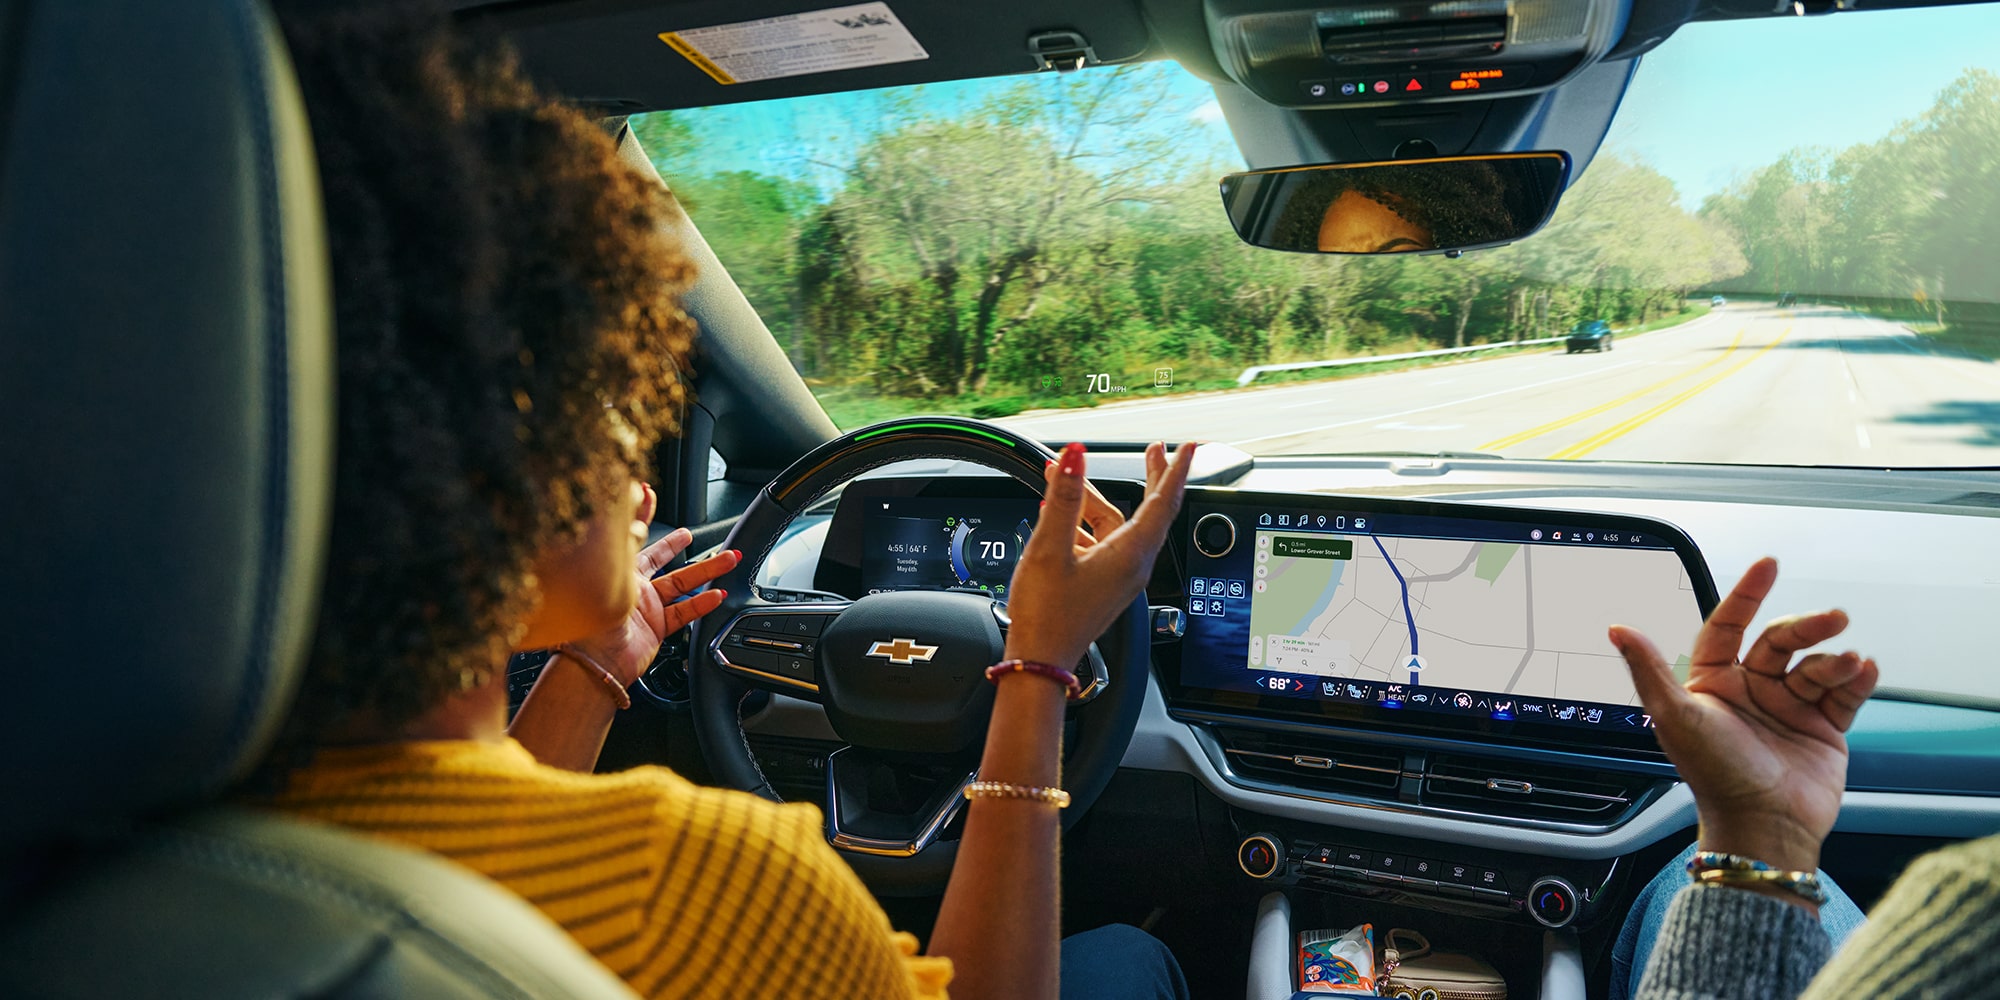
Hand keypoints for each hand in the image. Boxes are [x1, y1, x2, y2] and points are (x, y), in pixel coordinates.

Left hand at [566, 483, 739, 685]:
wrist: (596, 665)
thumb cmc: (592, 623)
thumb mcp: (611, 576)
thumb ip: (626, 547)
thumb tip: (633, 518)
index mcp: (615, 570)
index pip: (631, 534)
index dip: (642, 512)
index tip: (648, 492)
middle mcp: (630, 586)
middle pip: (661, 559)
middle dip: (679, 544)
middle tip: (695, 534)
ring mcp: (645, 607)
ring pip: (681, 583)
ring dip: (706, 572)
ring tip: (729, 560)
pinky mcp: (656, 628)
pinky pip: (684, 612)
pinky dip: (702, 603)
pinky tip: (717, 595)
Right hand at [1001, 441, 1196, 667]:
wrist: (1039, 661)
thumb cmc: (1046, 614)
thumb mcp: (1049, 548)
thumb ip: (1063, 498)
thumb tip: (1074, 457)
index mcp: (1130, 555)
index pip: (1163, 501)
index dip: (1174, 469)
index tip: (1186, 446)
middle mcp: (1132, 566)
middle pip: (1150, 511)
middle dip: (1152, 477)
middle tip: (1155, 450)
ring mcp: (1119, 578)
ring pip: (1118, 527)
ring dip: (1094, 502)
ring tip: (1063, 480)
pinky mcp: (1104, 587)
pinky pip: (1104, 545)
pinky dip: (1086, 526)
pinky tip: (1059, 519)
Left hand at [1610, 557, 1877, 873]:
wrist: (1764, 828)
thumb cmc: (1714, 776)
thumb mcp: (1676, 717)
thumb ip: (1648, 670)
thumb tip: (1616, 628)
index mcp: (1712, 683)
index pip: (1728, 625)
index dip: (1747, 594)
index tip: (1768, 565)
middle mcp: (1750, 690)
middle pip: (1780, 641)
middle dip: (1807, 626)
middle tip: (1833, 619)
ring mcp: (1787, 708)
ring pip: (1815, 665)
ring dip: (1834, 658)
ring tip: (1848, 661)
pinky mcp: (1822, 728)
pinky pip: (1843, 694)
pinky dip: (1857, 679)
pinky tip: (1865, 669)